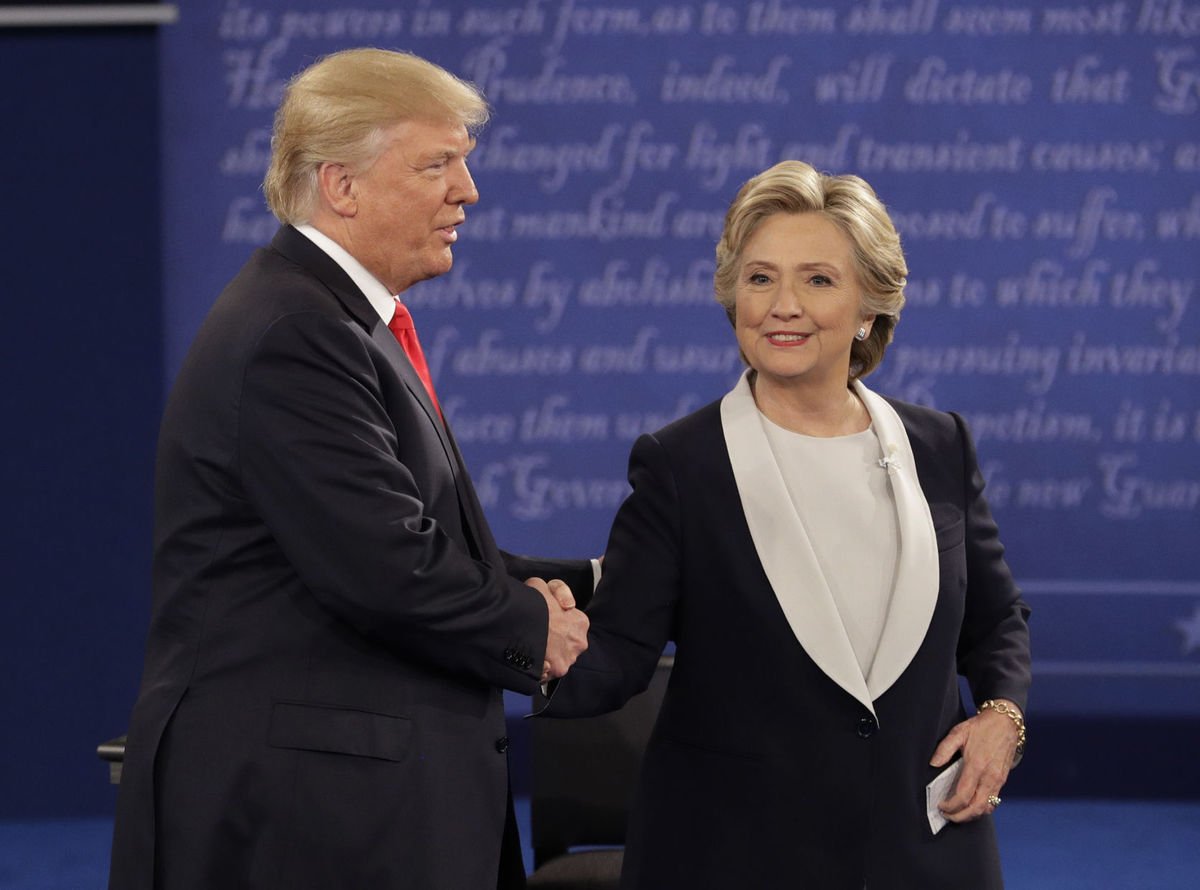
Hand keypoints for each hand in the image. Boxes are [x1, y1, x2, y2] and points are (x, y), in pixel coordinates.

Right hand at [525, 577, 587, 681]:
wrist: (516, 625)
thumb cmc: (529, 605)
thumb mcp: (541, 585)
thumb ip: (558, 591)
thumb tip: (567, 606)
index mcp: (580, 621)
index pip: (570, 622)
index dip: (555, 620)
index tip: (544, 620)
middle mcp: (579, 642)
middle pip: (565, 642)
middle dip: (553, 640)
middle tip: (536, 634)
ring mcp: (568, 659)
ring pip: (557, 658)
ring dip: (547, 655)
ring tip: (531, 648)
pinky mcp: (555, 672)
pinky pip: (547, 673)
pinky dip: (541, 669)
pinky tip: (531, 659)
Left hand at [930, 702, 1021, 822]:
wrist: (1006, 722)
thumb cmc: (981, 727)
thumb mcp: (959, 732)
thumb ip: (944, 748)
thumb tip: (933, 764)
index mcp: (977, 765)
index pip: (963, 796)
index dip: (951, 806)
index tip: (941, 806)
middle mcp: (989, 776)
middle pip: (976, 808)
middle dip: (960, 817)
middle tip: (947, 816)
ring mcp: (998, 780)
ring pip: (986, 808)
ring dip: (972, 815)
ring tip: (957, 813)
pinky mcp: (1003, 780)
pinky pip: (993, 801)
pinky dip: (982, 808)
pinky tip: (971, 805)